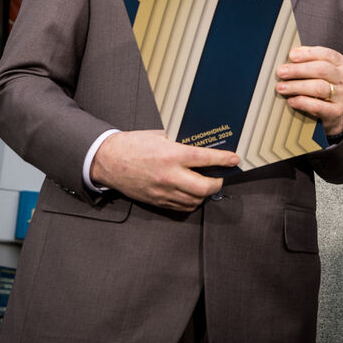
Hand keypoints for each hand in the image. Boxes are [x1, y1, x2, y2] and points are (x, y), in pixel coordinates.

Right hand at [89, 130, 238, 211]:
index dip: (223, 159)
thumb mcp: (160, 135)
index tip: (234, 159)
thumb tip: (201, 143)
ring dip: (205, 194)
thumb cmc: (134, 144)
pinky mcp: (157, 201)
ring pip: (194, 200)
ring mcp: (163, 191)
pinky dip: (191, 201)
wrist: (108, 160)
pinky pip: (181, 206)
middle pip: (204, 187)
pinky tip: (192, 193)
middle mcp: (169, 175)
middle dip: (218, 183)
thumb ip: (180, 141)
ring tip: (207, 183)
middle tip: (221, 176)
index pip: (205, 158)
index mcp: (171, 155)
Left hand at [275, 45, 342, 135]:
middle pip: (322, 70)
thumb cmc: (321, 84)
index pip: (326, 54)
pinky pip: (318, 106)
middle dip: (298, 70)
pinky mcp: (336, 111)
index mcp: (341, 63)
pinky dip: (302, 102)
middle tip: (281, 72)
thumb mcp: (319, 70)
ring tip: (281, 87)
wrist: (333, 111)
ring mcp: (341, 95)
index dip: (308, 54)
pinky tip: (291, 100)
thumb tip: (290, 55)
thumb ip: (308, 61)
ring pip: (319, 87)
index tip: (291, 55)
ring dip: (297, 86)